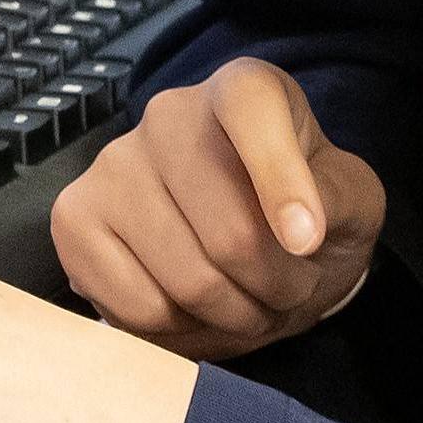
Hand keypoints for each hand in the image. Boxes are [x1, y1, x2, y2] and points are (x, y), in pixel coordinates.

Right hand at [50, 57, 384, 360]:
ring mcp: (112, 165)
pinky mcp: (74, 219)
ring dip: (235, 317)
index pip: (253, 111)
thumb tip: (297, 233)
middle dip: (276, 288)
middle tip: (290, 293)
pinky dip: (181, 332)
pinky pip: (136, 308)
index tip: (308, 242)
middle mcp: (168, 114)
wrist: (246, 236)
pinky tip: (197, 310)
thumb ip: (337, 202)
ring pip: (186, 281)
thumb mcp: (349, 199)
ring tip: (250, 303)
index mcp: (244, 89)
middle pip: (231, 234)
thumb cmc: (304, 211)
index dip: (281, 179)